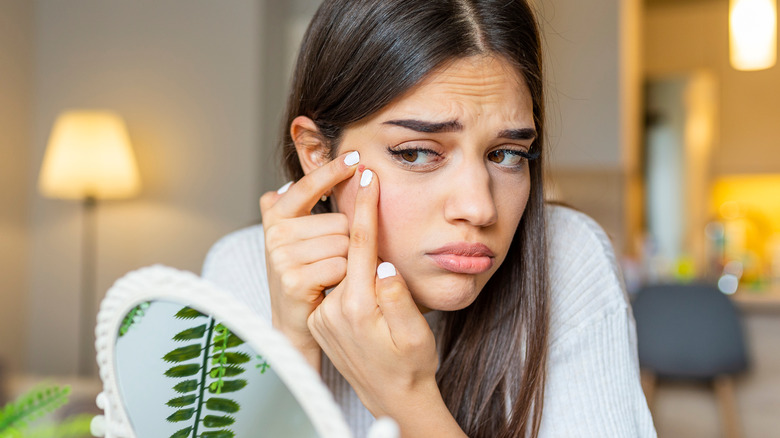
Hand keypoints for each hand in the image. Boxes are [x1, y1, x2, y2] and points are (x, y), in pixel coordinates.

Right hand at [259, 151, 359, 370]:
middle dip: (347, 241)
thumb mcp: (300, 238)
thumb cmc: (307, 276)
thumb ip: (301, 207)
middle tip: (331, 262)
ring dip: (348, 261)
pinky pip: (340, 265)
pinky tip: (330, 287)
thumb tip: (296, 179)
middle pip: (339, 221)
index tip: (356, 158)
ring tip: (331, 276)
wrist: (295, 324)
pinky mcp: (293, 279)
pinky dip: (344, 278)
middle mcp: (275, 233)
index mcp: (276, 216)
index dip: (331, 170)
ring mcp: (281, 256)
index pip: (308, 186)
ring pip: (343, 243)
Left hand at [307, 168, 464, 436]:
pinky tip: (359, 269)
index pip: (360, 243)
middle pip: (344, 249)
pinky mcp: (320, 319)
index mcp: (359, 307)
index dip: (365, 206)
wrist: (393, 396)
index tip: (366, 176)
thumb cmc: (412, 364)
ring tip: (366, 236)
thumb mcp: (415, 333)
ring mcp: (323, 315)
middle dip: (355, 220)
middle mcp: (333, 309)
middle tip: (362, 188)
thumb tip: (383, 264)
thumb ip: (398, 298)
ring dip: (351, 246)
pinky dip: (345, 268)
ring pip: (338, 264)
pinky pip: (334, 282)